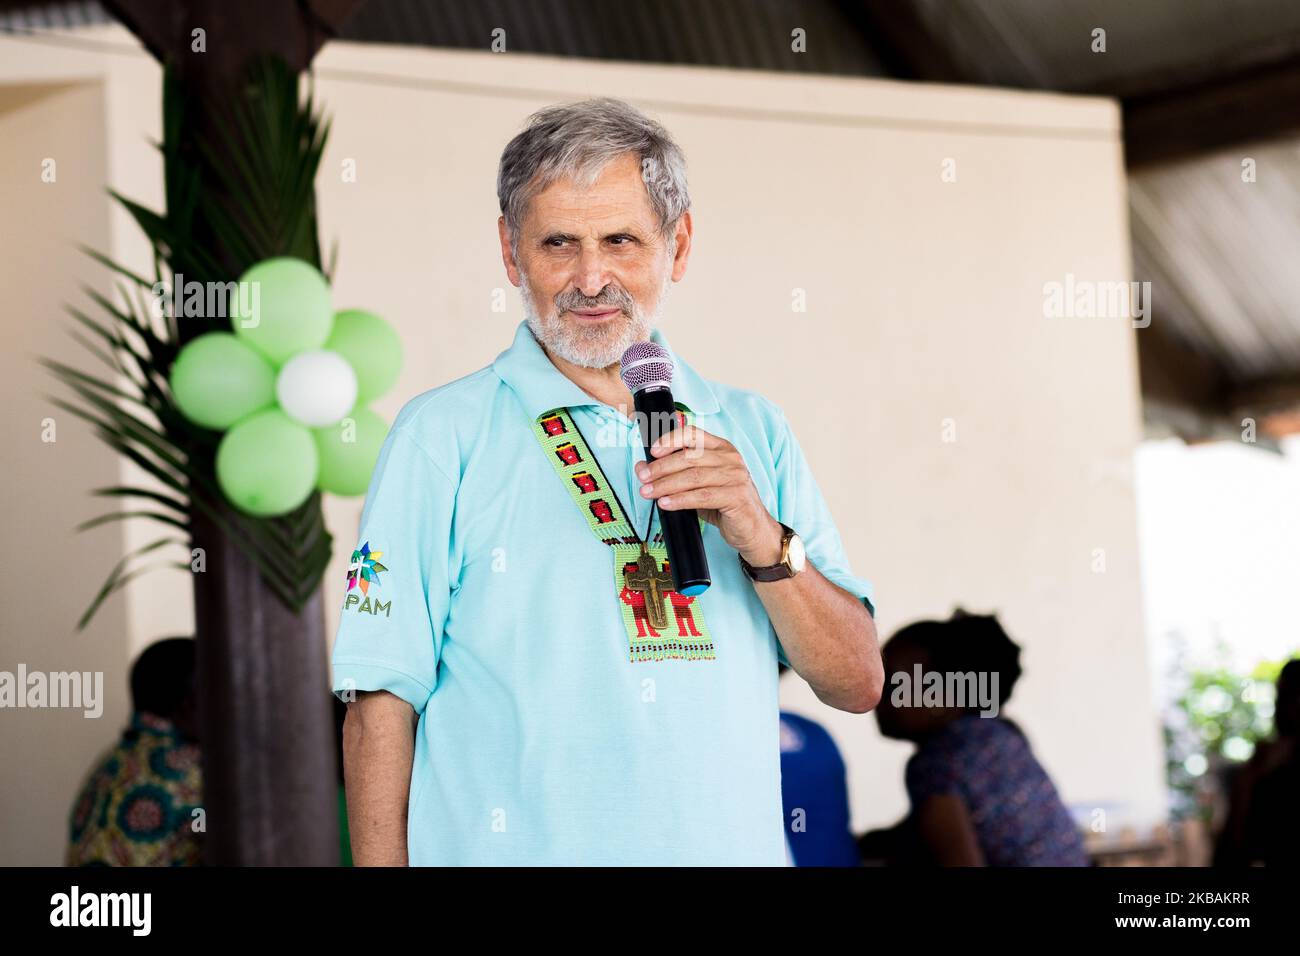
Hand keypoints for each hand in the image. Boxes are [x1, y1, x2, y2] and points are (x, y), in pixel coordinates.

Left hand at [636, 424, 783, 565]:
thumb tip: (642, 467)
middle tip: (643, 478)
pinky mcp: (737, 497)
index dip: (670, 440)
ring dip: (666, 485)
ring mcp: (736, 477)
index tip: (652, 452)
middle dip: (661, 468)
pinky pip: (702, 496)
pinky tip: (666, 503)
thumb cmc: (723, 504)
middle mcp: (730, 458)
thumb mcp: (698, 485)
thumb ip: (674, 474)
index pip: (693, 434)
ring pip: (693, 476)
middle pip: (689, 457)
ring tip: (649, 492)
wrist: (751, 529)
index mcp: (721, 448)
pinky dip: (680, 500)